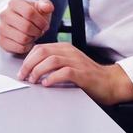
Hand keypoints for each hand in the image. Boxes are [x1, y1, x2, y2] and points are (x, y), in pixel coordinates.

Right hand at [0, 0, 53, 54]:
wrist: (18, 22)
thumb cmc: (32, 15)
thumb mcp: (40, 7)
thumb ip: (46, 5)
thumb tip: (48, 7)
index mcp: (14, 3)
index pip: (29, 13)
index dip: (41, 21)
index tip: (45, 25)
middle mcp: (4, 14)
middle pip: (26, 27)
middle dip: (37, 31)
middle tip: (39, 31)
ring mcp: (1, 28)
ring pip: (22, 39)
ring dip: (32, 39)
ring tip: (33, 35)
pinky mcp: (1, 40)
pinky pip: (19, 48)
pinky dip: (27, 47)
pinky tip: (27, 42)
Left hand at [18, 42, 132, 104]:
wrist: (110, 82)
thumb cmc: (88, 76)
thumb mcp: (69, 64)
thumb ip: (54, 63)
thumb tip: (32, 71)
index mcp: (64, 48)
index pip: (39, 48)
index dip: (27, 59)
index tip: (22, 71)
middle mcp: (69, 52)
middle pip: (42, 52)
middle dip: (29, 64)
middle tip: (23, 77)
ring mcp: (76, 62)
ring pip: (51, 60)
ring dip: (38, 71)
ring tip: (33, 81)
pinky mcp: (83, 74)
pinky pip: (64, 72)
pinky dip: (53, 77)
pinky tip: (47, 84)